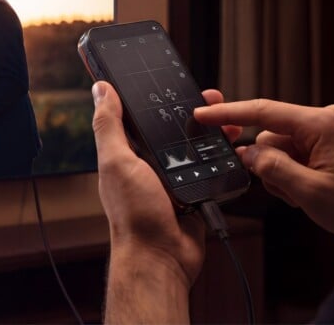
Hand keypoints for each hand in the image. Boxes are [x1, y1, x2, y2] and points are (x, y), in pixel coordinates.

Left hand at [92, 81, 207, 286]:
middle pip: (172, 126)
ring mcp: (173, 176)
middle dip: (190, 110)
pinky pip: (211, 166)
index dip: (151, 95)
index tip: (168, 76)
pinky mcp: (195, 189)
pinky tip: (233, 144)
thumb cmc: (134, 215)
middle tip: (209, 98)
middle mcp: (149, 162)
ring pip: (195, 144)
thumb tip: (100, 88)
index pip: (138, 114)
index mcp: (128, 152)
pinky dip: (223, 155)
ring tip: (227, 118)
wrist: (162, 256)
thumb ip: (109, 125)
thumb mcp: (117, 161)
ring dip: (212, 130)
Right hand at [194, 98, 333, 240]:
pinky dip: (292, 173)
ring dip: (281, 173)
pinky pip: (294, 153)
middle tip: (283, 188)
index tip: (203, 114)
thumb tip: (247, 153)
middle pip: (270, 134)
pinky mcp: (329, 143)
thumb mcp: (308, 191)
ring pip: (279, 147)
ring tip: (302, 195)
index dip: (229, 114)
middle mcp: (324, 120)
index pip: (263, 111)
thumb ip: (271, 168)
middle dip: (267, 163)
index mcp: (321, 124)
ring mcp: (328, 131)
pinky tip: (307, 191)